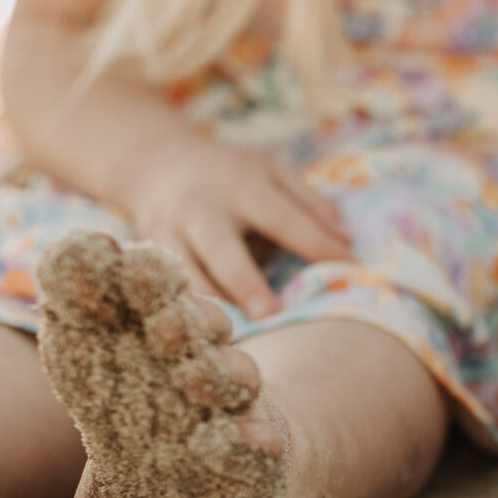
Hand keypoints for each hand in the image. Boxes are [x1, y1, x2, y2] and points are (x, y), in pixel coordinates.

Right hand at [125, 138, 353, 315]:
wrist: (156, 163)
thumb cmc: (231, 175)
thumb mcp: (271, 172)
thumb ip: (309, 204)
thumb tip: (347, 241)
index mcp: (240, 185)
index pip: (282, 217)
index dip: (315, 243)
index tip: (349, 268)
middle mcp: (200, 208)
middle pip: (221, 247)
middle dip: (243, 281)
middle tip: (270, 314)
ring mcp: (168, 232)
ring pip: (183, 272)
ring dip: (207, 304)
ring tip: (229, 334)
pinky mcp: (148, 253)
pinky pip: (161, 286)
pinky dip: (180, 308)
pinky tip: (198, 334)